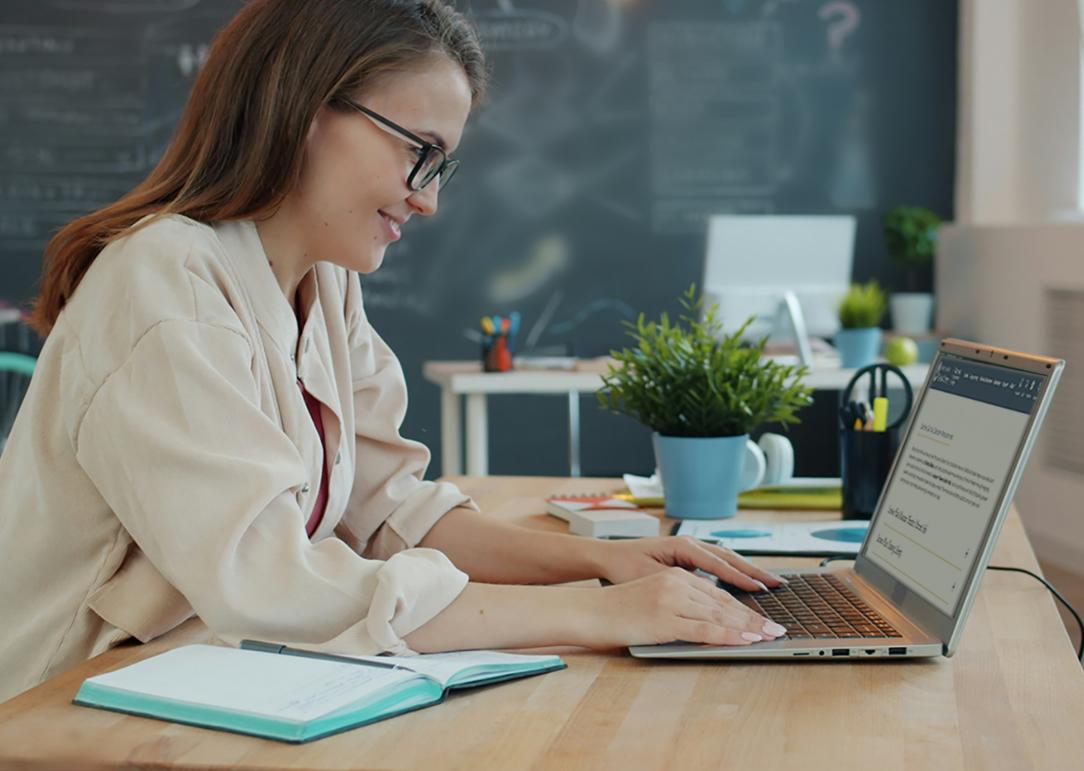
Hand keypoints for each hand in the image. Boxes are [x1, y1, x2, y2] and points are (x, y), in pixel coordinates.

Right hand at [583, 568, 786, 647]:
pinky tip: (746, 640)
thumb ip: (679, 602)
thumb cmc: (616, 609)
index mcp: (675, 576)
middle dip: (753, 617)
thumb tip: (707, 618)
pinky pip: (705, 630)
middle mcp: (677, 584)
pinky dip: (730, 636)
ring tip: (769, 636)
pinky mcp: (665, 620)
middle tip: (777, 628)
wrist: (588, 611)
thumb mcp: (652, 596)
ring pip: (719, 615)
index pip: (717, 592)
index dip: (744, 606)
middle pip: (724, 602)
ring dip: (748, 627)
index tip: (763, 616)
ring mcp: (671, 601)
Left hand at [593, 535, 785, 592]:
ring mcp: (691, 549)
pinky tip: (748, 583)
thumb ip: (675, 583)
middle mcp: (690, 544)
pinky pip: (718, 564)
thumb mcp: (649, 577)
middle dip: (753, 572)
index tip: (759, 588)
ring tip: (770, 583)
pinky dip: (734, 572)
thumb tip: (701, 592)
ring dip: (748, 571)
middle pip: (729, 557)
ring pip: (726, 559)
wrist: (608, 556)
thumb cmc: (625, 567)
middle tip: (776, 584)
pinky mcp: (689, 556)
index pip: (717, 563)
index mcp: (681, 546)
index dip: (739, 577)